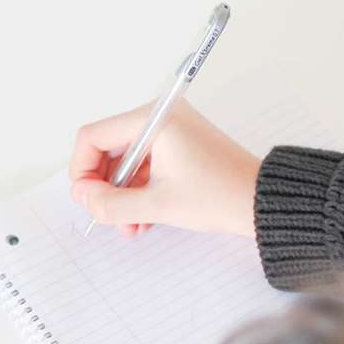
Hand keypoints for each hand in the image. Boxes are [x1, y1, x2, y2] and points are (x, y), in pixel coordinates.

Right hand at [69, 100, 260, 237]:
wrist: (262, 202)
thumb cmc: (221, 195)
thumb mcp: (156, 205)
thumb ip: (110, 203)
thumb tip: (83, 197)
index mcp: (154, 120)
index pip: (93, 137)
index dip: (82, 170)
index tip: (86, 198)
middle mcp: (160, 118)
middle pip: (107, 149)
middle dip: (103, 186)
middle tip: (105, 214)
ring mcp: (169, 132)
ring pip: (124, 162)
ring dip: (121, 195)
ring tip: (128, 224)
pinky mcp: (178, 146)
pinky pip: (143, 166)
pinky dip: (137, 191)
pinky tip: (141, 219)